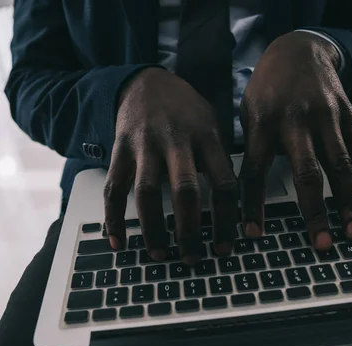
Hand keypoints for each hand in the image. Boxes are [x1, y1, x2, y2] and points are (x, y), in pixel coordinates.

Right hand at [104, 68, 237, 263]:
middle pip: (185, 190)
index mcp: (207, 137)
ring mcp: (145, 145)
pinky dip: (114, 218)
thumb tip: (237, 206)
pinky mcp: (120, 150)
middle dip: (189, 230)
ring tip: (160, 254)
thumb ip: (221, 159)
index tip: (224, 248)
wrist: (146, 81)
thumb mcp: (212, 124)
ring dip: (153, 229)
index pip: (224, 184)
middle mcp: (176, 141)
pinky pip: (114, 188)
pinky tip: (118, 242)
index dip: (226, 220)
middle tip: (192, 259)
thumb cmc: (186, 111)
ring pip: (148, 193)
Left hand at [239, 32, 351, 250]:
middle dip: (314, 211)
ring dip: (349, 202)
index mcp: (263, 124)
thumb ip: (253, 149)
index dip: (253, 205)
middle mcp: (296, 121)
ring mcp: (326, 118)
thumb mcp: (248, 113)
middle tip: (322, 244)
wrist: (298, 50)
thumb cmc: (267, 91)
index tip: (253, 234)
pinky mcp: (348, 115)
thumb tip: (245, 197)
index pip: (256, 171)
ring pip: (340, 165)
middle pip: (306, 172)